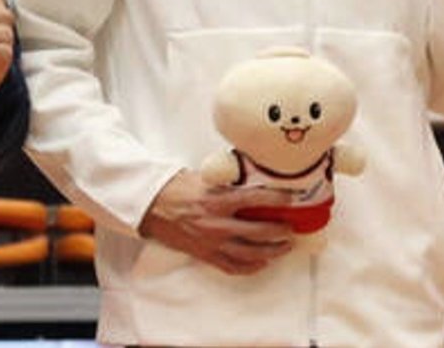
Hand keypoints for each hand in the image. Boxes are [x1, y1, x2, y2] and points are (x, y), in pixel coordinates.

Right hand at [139, 169, 295, 274]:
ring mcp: (212, 242)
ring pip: (250, 254)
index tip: (292, 197)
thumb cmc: (177, 188)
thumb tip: (252, 175)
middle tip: (292, 227)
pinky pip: (233, 267)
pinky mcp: (205, 255)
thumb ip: (229, 180)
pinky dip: (251, 267)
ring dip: (272, 252)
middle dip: (280, 231)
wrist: (152, 207)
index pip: (256, 199)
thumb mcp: (205, 177)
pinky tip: (262, 263)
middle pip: (259, 232)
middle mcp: (217, 223)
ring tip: (285, 247)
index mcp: (217, 199)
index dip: (278, 199)